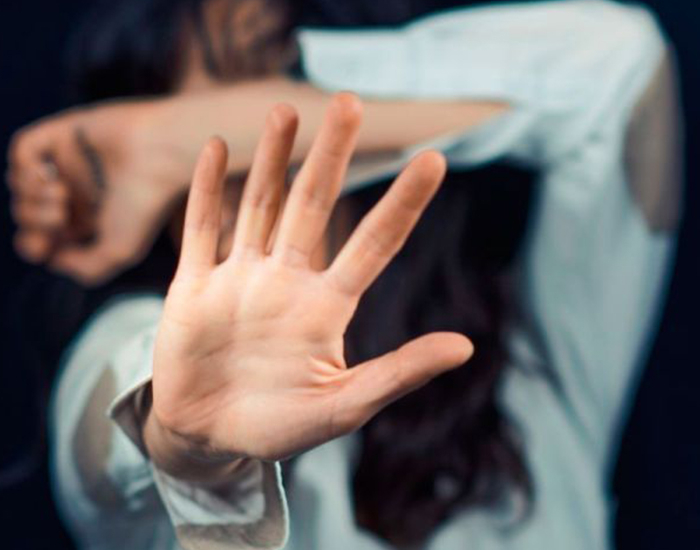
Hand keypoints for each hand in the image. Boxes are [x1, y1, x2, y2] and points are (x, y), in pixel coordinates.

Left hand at [7, 100, 187, 284]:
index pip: (46, 236)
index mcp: (95, 219)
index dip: (35, 245)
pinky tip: (49, 176)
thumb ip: (83, 268)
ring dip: (32, 197)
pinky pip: (24, 152)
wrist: (162, 157)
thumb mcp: (120, 253)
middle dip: (35, 221)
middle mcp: (82, 190)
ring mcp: (71, 161)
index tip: (44, 247)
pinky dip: (27, 170)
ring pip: (21, 186)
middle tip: (61, 216)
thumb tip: (52, 258)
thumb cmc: (146, 205)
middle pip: (28, 213)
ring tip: (62, 195)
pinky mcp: (65, 132)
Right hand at [147, 94, 472, 478]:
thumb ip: (399, 373)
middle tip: (349, 102)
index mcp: (326, 307)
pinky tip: (218, 148)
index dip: (402, 203)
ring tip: (286, 110)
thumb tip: (467, 346)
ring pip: (260, 205)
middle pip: (313, 205)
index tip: (434, 160)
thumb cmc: (279, 427)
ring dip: (271, 159)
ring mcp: (239, 279)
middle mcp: (286, 282)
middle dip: (330, 155)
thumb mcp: (343, 405)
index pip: (374, 244)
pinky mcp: (193, 287)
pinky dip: (207, 191)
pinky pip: (201, 230)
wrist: (209, 438)